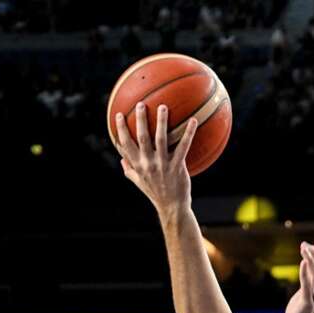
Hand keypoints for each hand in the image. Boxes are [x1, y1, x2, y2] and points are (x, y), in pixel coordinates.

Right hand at [114, 103, 197, 219]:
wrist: (171, 207)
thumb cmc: (155, 193)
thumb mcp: (139, 182)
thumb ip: (129, 170)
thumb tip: (121, 159)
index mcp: (137, 165)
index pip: (125, 144)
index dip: (121, 129)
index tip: (119, 115)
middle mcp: (148, 163)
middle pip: (142, 137)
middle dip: (140, 120)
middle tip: (141, 104)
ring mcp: (163, 165)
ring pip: (161, 139)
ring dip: (162, 122)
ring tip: (163, 107)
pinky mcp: (177, 167)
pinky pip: (183, 147)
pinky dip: (188, 133)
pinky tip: (193, 121)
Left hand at [284, 242, 313, 312]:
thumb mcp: (305, 295)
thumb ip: (307, 282)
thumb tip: (306, 266)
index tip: (308, 247)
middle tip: (304, 245)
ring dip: (312, 261)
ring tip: (304, 249)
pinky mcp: (306, 305)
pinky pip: (308, 288)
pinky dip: (306, 274)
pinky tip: (303, 263)